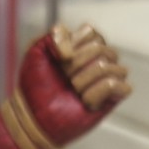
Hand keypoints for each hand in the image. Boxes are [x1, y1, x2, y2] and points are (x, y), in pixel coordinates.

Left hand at [16, 24, 130, 148]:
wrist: (33, 115)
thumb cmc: (36, 83)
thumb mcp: (37, 49)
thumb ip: (56, 33)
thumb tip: (72, 52)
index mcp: (86, 44)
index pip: (91, 32)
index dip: (72, 46)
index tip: (58, 61)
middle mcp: (102, 58)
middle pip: (99, 48)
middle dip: (74, 66)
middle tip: (64, 80)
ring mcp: (111, 76)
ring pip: (106, 66)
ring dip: (82, 80)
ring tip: (74, 91)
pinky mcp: (116, 97)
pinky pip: (114, 84)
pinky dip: (95, 93)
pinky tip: (85, 102)